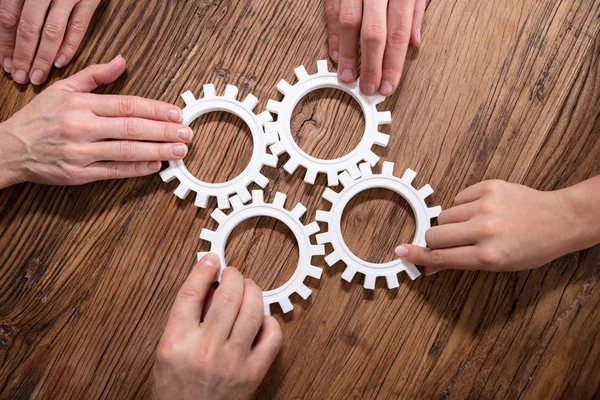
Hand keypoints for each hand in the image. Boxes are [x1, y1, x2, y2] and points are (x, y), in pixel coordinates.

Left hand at [0, 0, 100, 84]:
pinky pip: (78, 25)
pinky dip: (69, 46)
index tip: (5, 63)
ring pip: (52, 30)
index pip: (8, 17)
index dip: (6, 43)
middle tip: (20, 76)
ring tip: (38, 75)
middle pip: (28, 27)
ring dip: (43, 56)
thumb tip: (6, 28)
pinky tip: (60, 62)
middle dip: (23, 55)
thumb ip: (14, 3)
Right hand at [0, 55, 191, 188]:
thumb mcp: (63, 89)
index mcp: (80, 104)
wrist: (11, 148)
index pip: (127, 105)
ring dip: (157, 151)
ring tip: (178, 151)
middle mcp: (81, 127)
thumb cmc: (39, 118)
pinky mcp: (79, 174)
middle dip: (163, 131)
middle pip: (131, 128)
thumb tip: (121, 61)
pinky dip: (136, 170)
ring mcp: (80, 152)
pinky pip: (113, 172)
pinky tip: (155, 167)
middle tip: (186, 133)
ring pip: (126, 151)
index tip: (176, 113)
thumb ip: (95, 75)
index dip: (155, 109)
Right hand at [153, 253, 282, 399]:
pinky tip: (261, 319)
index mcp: (176, 343)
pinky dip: (269, 321)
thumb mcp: (166, 353)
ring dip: (253, 291)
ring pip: (252, 310)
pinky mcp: (253, 374)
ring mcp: (232, 362)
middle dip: (234, 276)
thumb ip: (183, 319)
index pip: (190, 294)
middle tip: (233, 273)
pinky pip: (272, 337)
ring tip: (248, 289)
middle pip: (227, 296)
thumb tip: (207, 286)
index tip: (211, 259)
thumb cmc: (177, 391)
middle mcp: (204, 350)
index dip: (202, 270)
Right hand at [326, 0, 425, 95]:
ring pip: (349, 25)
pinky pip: (333, 12)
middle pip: (373, 34)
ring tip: (348, 77)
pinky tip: (336, 54)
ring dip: (348, 56)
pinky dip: (333, 36)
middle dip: (370, 66)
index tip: (388, 85)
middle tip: (368, 87)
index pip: (398, 34)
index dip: (392, 64)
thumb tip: (413, 41)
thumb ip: (414, 10)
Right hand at [395, 180, 579, 273]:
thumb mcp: (497, 264)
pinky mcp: (488, 187)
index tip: (403, 252)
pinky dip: (463, 207)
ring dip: (452, 223)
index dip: (419, 255)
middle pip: (435, 233)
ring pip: (444, 215)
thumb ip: (461, 263)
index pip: (441, 257)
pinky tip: (481, 211)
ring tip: (473, 225)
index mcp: (488, 256)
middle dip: (435, 239)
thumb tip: (431, 265)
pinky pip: (458, 198)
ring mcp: (486, 206)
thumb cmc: (532, 247)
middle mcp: (485, 231)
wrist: (559, 219)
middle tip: (448, 241)